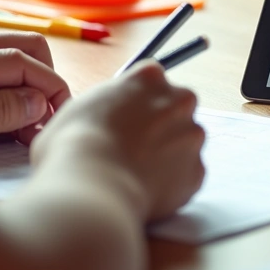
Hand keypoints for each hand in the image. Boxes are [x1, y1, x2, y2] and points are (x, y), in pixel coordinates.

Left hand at [0, 33, 71, 153]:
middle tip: (43, 119)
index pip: (28, 62)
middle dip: (47, 79)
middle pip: (30, 47)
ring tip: (26, 123)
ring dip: (32, 82)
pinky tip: (6, 113)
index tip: (59, 116)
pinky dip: (15, 83)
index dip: (51, 87)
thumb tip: (38, 100)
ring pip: (17, 51)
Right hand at [30, 60, 204, 221]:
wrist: (92, 187)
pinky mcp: (197, 172)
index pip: (152, 80)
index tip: (128, 116)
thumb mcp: (79, 107)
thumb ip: (105, 103)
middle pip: (176, 108)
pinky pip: (185, 176)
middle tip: (132, 147)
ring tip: (133, 175)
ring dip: (167, 156)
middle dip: (160, 125)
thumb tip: (106, 114)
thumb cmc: (72, 145)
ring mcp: (192, 136)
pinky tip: (142, 191)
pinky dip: (169, 185)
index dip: (137, 101)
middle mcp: (179, 100)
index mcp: (149, 78)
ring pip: (184, 143)